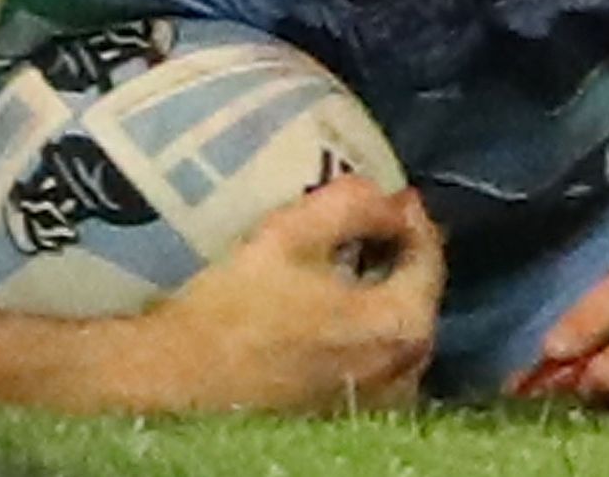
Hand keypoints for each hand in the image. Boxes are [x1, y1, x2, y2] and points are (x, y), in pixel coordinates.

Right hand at [136, 177, 442, 412]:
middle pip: (417, 296)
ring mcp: (381, 401)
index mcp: (402, 324)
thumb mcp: (292, 233)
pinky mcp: (352, 416)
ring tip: (351, 263)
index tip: (391, 192)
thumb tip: (390, 198)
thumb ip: (353, 205)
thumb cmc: (235, 307)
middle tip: (372, 223)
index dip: (410, 217)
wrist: (179, 382)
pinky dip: (365, 329)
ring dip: (382, 293)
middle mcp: (405, 370)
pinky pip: (376, 359)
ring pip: (396, 329)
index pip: (429, 257)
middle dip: (398, 255)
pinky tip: (333, 312)